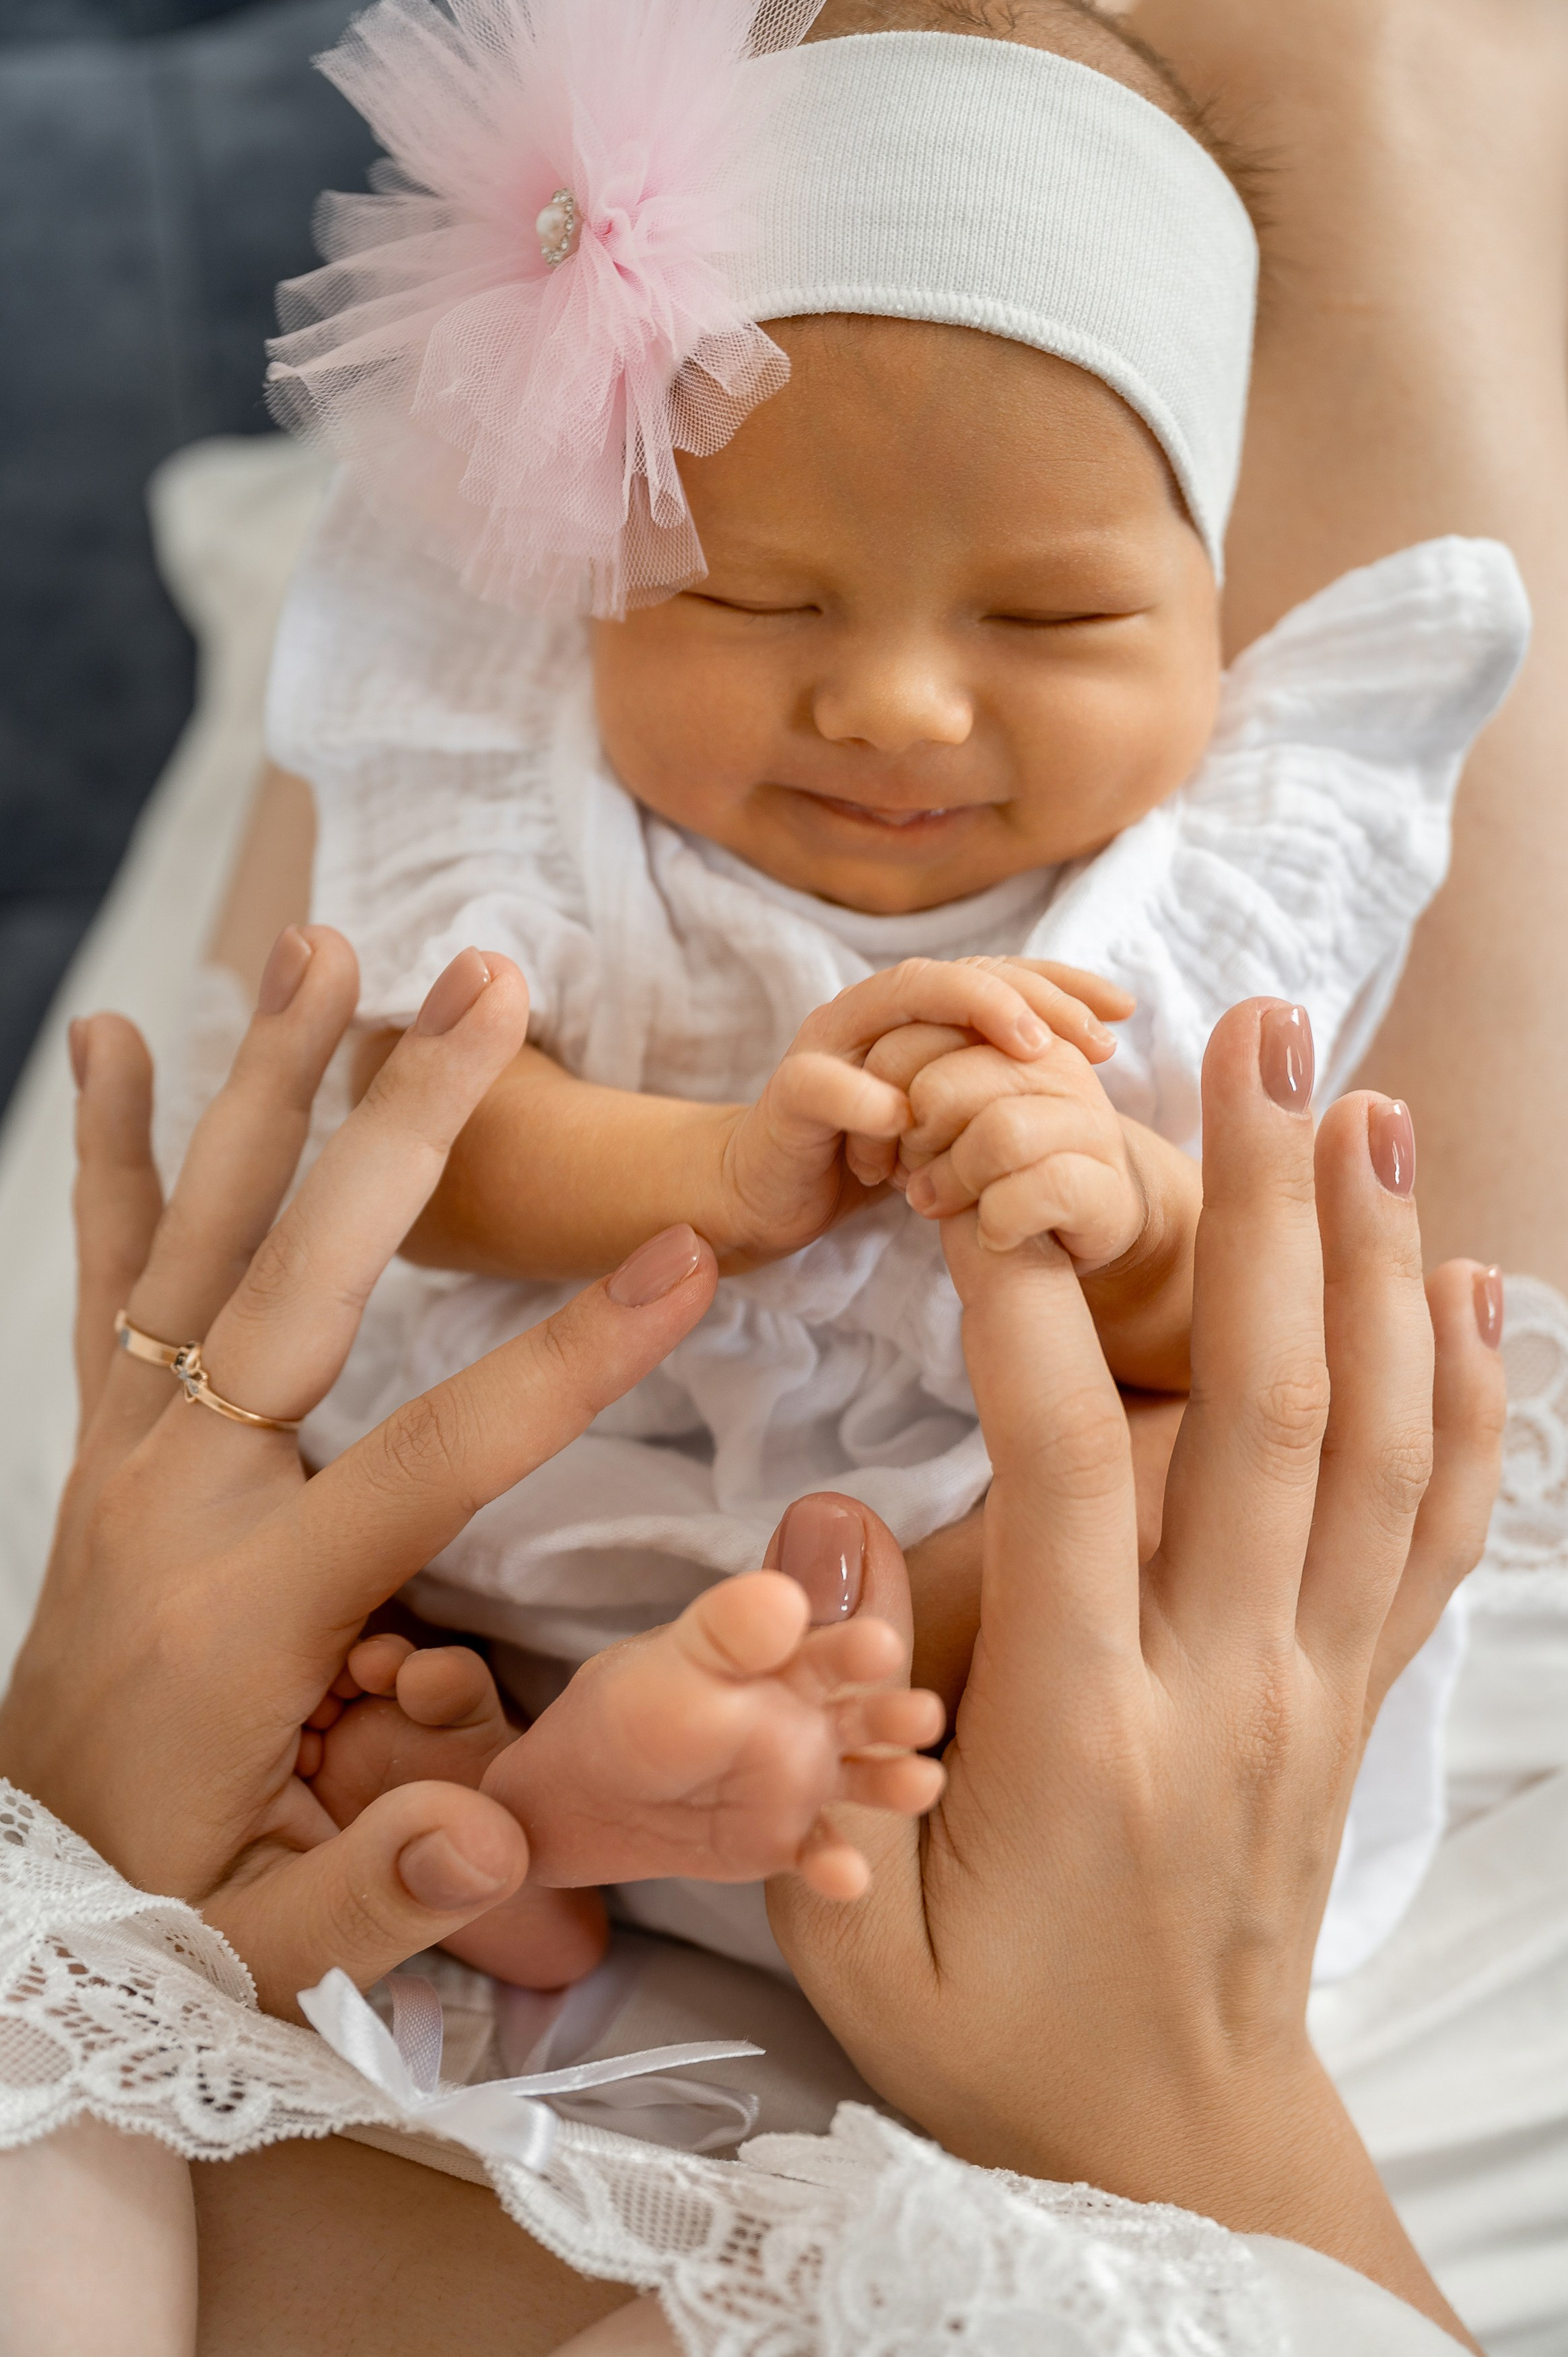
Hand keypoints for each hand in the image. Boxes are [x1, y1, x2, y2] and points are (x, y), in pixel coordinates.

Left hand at [0, 930, 719, 2015]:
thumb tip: (497, 1839)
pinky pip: (110, 1272)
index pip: (436, 1453)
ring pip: (198, 1232)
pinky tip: (118, 1040)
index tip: (683, 1258)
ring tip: (324, 949)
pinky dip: (115, 1152)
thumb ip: (378, 1900)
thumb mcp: (265, 1954)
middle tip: (489, 989)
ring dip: (266, 1081)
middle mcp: (180, 1493)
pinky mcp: (107, 1444)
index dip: (568, 1357)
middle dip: (408, 1125)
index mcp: (249, 1605)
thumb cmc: (157, 1911)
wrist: (8, 1895)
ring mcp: (130, 1454)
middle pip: (304, 1274)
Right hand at [713, 956, 1129, 1268]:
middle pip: (958, 972)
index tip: (1126, 1010)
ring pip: (897, 998)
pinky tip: (911, 1123)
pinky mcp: (789, 1096)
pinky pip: (827, 1085)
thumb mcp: (951, 1118)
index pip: (997, 973)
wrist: (767, 1192)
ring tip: (1033, 1051)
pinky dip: (870, 1098)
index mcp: (915, 1012)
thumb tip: (1091, 1063)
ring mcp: (827, 1046)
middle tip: (1094, 1037)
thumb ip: (996, 1083)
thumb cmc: (869, 1153)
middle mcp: (873, 1013)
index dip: (1063, 983)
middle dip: (1033, 996)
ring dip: (970, 1014)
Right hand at [768, 1000, 1502, 2343]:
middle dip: (1260, 1203)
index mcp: (1087, 1733)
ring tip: (1363, 1102)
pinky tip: (1460, 1282)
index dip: (1027, 1312)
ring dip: (1377, 1259)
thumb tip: (828, 1521)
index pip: (1067, 1476)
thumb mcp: (851, 1927)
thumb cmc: (994, 2028)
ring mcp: (1319, 1683)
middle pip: (1269, 1409)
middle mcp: (1232, 1684)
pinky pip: (1440, 1527)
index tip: (992, 1177)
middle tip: (1256, 1036)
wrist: (1171, 2134)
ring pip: (1379, 1443)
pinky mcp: (1360, 1695)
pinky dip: (1466, 1396)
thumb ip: (822, 1730)